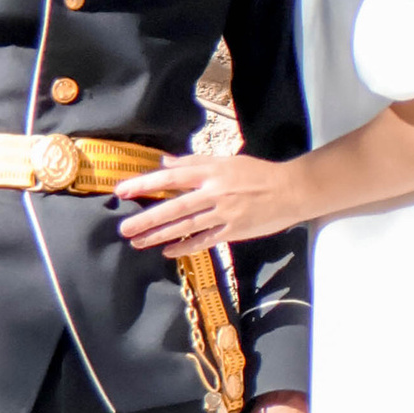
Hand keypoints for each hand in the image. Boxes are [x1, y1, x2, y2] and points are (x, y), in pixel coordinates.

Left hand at [116, 148, 313, 251]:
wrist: (291, 190)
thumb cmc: (257, 173)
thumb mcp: (225, 161)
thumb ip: (194, 163)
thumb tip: (165, 162)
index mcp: (211, 172)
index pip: (171, 178)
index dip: (145, 184)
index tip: (123, 191)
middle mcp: (214, 192)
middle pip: (174, 207)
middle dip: (146, 219)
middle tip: (123, 228)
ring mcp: (224, 214)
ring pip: (186, 227)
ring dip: (159, 235)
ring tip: (138, 242)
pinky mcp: (233, 231)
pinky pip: (204, 241)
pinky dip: (185, 247)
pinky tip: (167, 252)